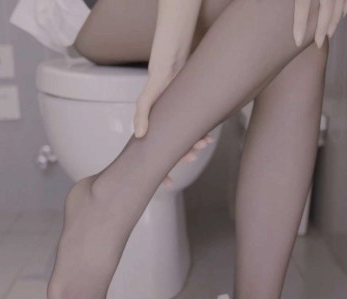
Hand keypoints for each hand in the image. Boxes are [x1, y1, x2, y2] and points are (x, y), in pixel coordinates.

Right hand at [134, 66, 212, 187]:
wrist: (170, 66)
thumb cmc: (155, 83)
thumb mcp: (145, 100)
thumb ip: (141, 116)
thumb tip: (140, 135)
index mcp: (150, 132)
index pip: (152, 159)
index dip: (159, 173)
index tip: (170, 183)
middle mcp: (160, 131)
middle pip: (171, 153)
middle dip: (183, 157)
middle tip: (194, 155)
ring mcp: (171, 126)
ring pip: (182, 144)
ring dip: (194, 145)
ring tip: (205, 142)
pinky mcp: (182, 118)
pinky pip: (190, 132)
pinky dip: (198, 135)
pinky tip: (206, 136)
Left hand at [293, 0, 346, 47]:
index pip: (303, 6)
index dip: (300, 25)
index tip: (298, 42)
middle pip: (326, 9)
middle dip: (322, 29)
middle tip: (318, 44)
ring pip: (338, 5)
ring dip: (334, 21)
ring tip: (329, 33)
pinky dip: (346, 6)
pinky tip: (343, 13)